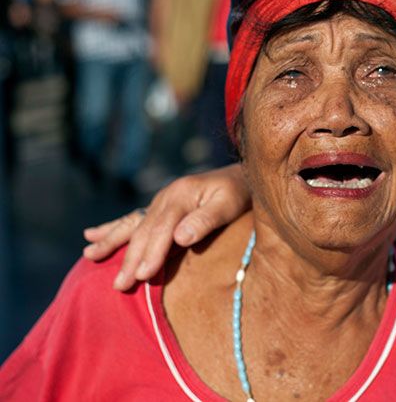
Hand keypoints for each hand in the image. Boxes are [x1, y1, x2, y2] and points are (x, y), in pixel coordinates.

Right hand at [83, 164, 250, 290]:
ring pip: (132, 225)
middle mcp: (165, 197)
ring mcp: (160, 201)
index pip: (162, 229)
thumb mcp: (229, 203)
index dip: (152, 253)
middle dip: (130, 258)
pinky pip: (133, 219)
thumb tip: (180, 238)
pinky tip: (92, 235)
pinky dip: (112, 228)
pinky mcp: (160, 207)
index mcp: (180, 196)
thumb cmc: (239, 192)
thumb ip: (206, 220)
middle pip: (143, 231)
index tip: (142, 276)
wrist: (240, 175)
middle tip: (119, 285)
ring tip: (89, 256)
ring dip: (111, 242)